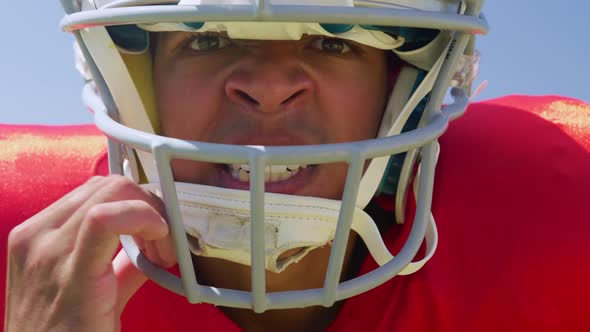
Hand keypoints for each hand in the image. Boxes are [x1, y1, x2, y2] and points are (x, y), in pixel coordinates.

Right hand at [5, 175, 175, 331]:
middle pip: (109, 185)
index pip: (96, 191)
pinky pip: (107, 219)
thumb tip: (148, 251)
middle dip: (149, 205)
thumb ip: (118, 266)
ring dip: (152, 214)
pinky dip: (143, 218)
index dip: (136, 203)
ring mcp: (47, 250)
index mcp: (39, 235)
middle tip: (164, 245)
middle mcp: (37, 234)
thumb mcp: (89, 291)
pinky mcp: (68, 272)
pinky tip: (159, 244)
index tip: (156, 235)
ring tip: (163, 253)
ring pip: (113, 191)